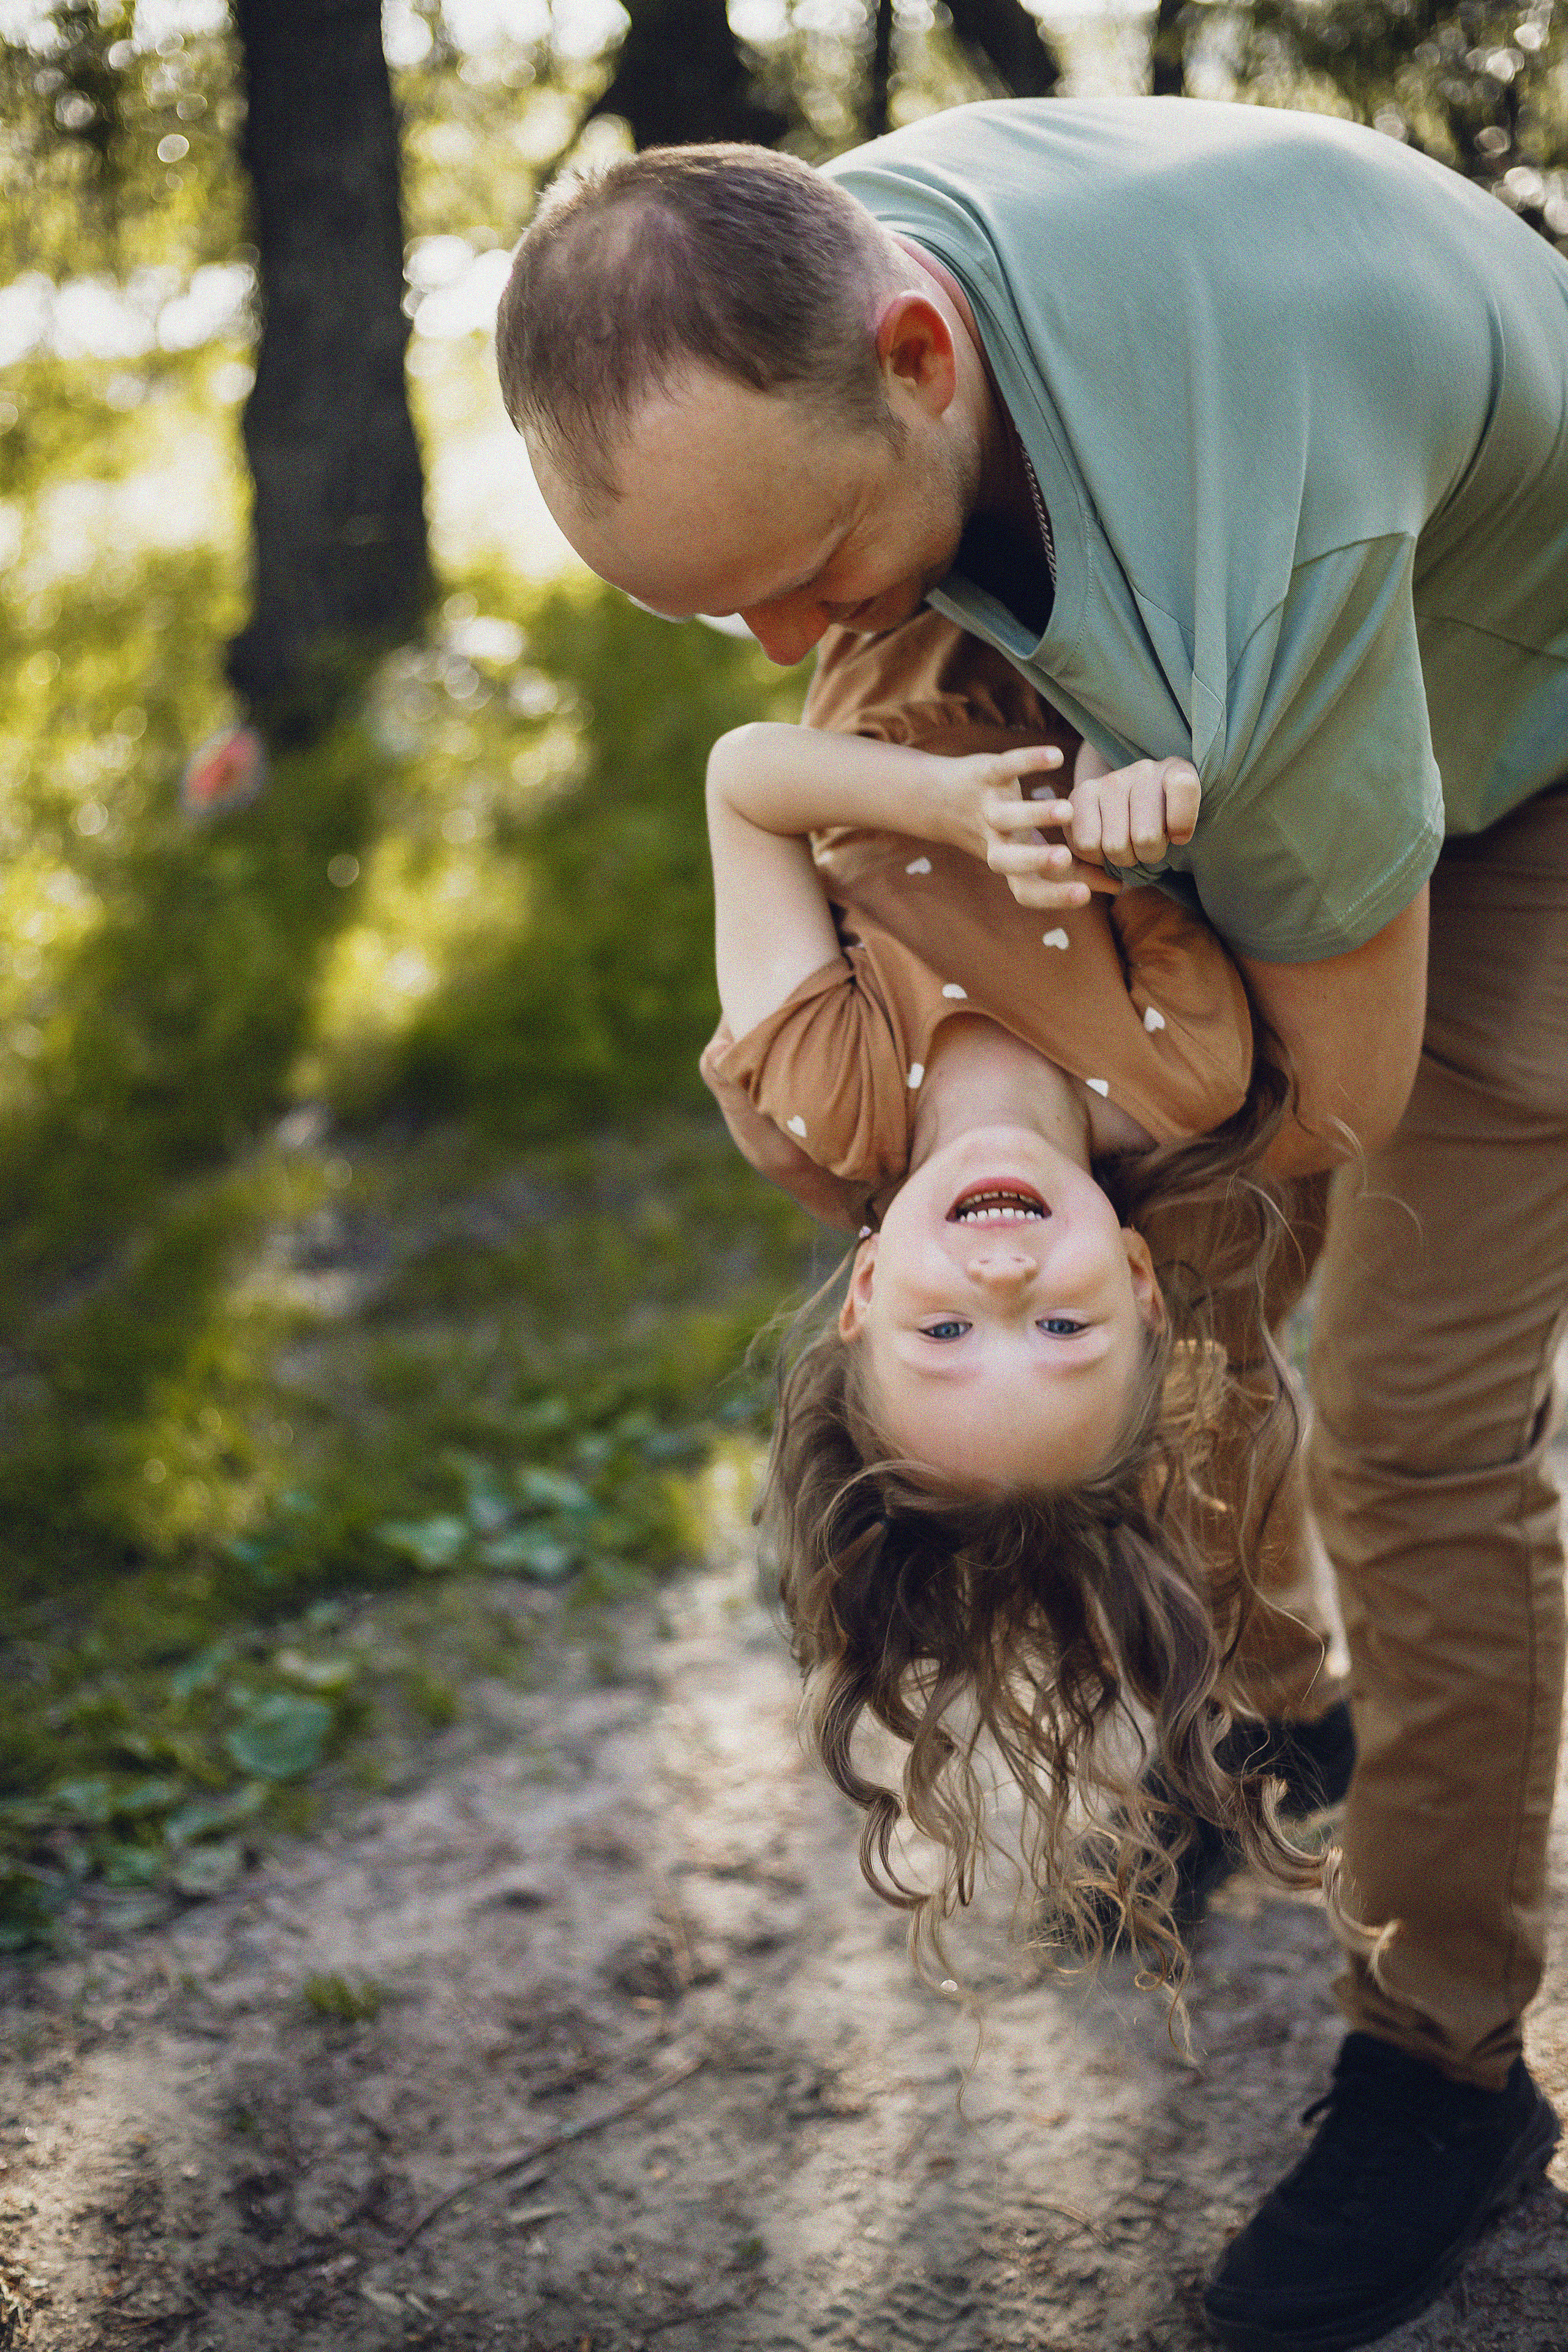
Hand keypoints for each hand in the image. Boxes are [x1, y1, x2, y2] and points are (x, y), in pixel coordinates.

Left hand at [978, 770, 1123, 911]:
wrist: (941, 798)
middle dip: (1034, 860)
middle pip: (1004, 861)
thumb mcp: (1035, 852)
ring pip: (1005, 816)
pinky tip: (1057, 756)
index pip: (1025, 891)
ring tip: (1069, 809)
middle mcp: (993, 841)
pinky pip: (1005, 768)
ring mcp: (986, 808)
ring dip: (1036, 813)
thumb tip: (1118, 887)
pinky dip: (1028, 761)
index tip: (1085, 895)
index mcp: (1008, 866)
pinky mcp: (984, 775)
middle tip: (1065, 857)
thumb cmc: (1004, 832)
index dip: (1052, 896)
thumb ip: (1076, 870)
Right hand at [1066, 749, 1201, 871]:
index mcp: (1178, 771)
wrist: (1129, 802)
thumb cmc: (1163, 821)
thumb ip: (1179, 834)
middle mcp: (1144, 770)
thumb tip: (1136, 872)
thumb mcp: (1183, 824)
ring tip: (1126, 846)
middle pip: (1145, 837)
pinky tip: (1103, 844)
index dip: (1182, 823)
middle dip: (1147, 855)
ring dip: (1121, 858)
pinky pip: (1086, 844)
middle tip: (1147, 847)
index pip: (1183, 786)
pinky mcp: (1082, 793)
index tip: (1179, 837)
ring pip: (1115, 845)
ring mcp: (1111, 780)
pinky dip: (1095, 856)